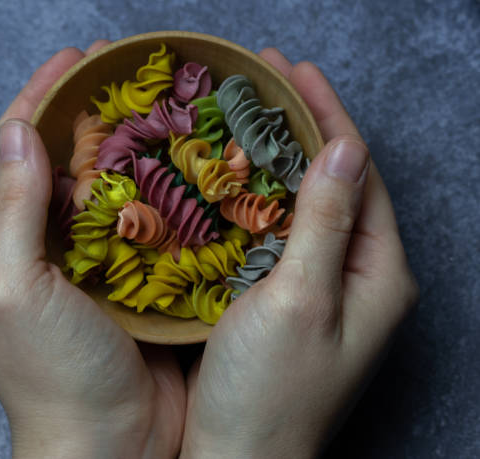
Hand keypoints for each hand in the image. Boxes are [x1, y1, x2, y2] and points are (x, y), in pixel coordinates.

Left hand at [0, 42, 184, 458]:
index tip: (71, 60)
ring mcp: (75, 263)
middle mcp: (25, 250)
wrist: (111, 444)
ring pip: (93, 188)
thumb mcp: (15, 288)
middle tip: (116, 75)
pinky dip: (147, 190)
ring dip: (118, 149)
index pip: (2, 156)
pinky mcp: (119, 277)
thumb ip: (11, 210)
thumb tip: (16, 132)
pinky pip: (130, 220)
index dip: (33, 101)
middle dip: (78, 117)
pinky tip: (171, 165)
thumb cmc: (52, 376)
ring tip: (148, 108)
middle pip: (48, 165)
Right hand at [180, 49, 418, 457]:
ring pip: (306, 204)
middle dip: (303, 127)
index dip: (327, 116)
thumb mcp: (300, 300)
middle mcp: (357, 276)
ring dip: (280, 158)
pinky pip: (281, 231)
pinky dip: (260, 197)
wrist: (237, 457)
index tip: (293, 70)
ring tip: (250, 114)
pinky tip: (237, 176)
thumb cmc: (269, 391)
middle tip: (266, 79)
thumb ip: (324, 224)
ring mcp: (322, 287)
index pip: (358, 173)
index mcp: (377, 273)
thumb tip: (344, 149)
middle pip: (334, 182)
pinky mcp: (288, 297)